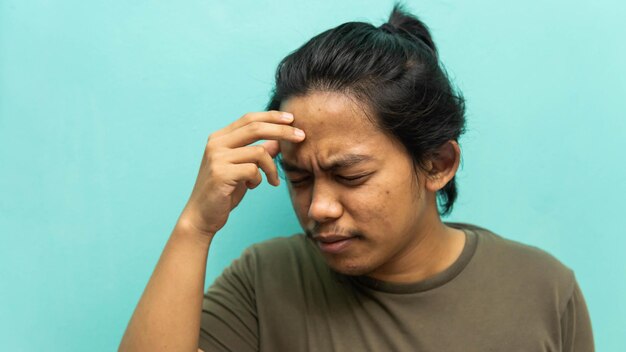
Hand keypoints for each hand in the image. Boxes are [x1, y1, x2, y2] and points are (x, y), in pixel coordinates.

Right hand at [178, 111, 304, 237]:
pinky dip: (259, 179)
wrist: (202, 216)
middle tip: (301, 136)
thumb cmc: (224, 192)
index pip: (249, 118)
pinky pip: (253, 170)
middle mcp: (216, 144)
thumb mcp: (243, 169)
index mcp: (219, 138)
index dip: (272, 116)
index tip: (292, 119)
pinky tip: (253, 187)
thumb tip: (280, 141)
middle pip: (256, 127)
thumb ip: (258, 153)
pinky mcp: (221, 174)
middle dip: (282, 131)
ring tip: (273, 180)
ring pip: (258, 152)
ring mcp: (217, 158)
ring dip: (272, 167)